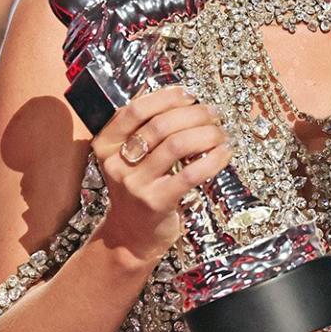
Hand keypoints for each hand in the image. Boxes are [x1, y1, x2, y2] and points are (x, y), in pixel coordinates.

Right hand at [93, 85, 231, 267]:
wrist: (132, 235)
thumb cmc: (139, 189)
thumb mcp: (130, 158)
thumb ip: (145, 130)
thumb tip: (183, 99)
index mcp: (106, 144)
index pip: (135, 110)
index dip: (166, 98)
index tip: (189, 95)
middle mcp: (116, 163)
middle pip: (160, 125)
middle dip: (193, 114)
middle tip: (213, 114)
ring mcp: (135, 184)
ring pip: (176, 145)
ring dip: (206, 134)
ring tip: (220, 132)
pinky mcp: (156, 202)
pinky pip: (191, 173)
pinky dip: (213, 159)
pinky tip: (224, 153)